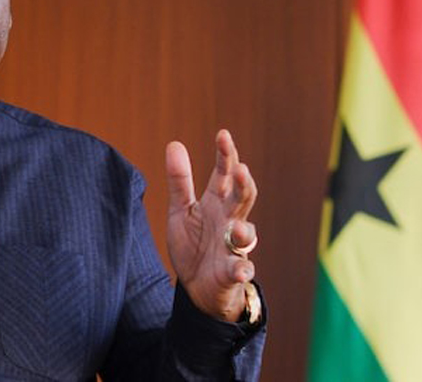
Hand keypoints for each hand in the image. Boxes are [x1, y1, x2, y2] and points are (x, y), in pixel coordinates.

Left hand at [165, 129, 257, 321]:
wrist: (197, 286)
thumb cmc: (194, 243)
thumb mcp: (181, 210)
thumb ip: (179, 180)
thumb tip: (174, 143)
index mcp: (217, 203)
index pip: (224, 175)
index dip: (226, 155)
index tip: (223, 134)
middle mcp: (230, 221)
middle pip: (242, 198)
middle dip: (243, 184)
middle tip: (240, 169)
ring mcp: (234, 247)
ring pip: (247, 234)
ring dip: (245, 230)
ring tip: (239, 228)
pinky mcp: (233, 272)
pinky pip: (241, 270)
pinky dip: (241, 269)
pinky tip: (240, 268)